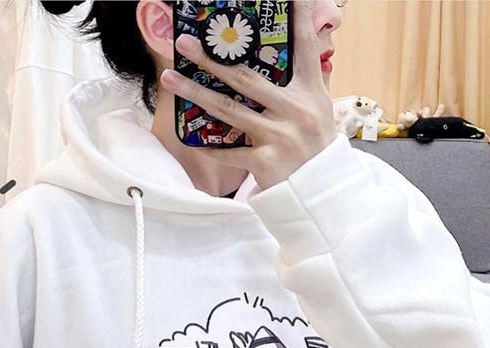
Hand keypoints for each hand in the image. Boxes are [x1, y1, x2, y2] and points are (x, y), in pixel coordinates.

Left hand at [159, 0, 337, 190]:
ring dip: (195, 93)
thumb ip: (308, 80)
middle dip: (212, 59)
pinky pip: (230, 151)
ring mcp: (279, 136)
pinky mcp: (265, 162)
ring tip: (170, 78)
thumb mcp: (319, 108)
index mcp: (310, 91)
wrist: (319, 189)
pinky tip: (191, 137)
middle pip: (245, 78)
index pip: (304, 46)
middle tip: (185, 43)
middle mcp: (295, 110)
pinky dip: (210, 146)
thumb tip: (301, 47)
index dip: (299, 16)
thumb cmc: (315, 144)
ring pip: (228, 110)